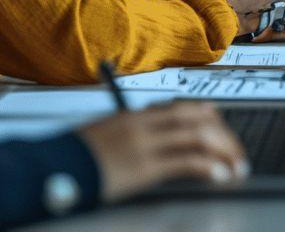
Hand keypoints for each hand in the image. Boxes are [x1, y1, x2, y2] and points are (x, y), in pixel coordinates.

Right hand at [78, 101, 247, 201]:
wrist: (48, 168)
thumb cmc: (71, 156)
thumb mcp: (102, 135)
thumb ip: (128, 134)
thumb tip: (149, 141)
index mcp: (134, 115)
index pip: (181, 108)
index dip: (206, 115)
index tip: (219, 124)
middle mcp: (143, 124)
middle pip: (197, 120)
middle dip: (224, 135)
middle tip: (236, 151)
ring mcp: (145, 144)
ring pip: (199, 138)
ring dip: (225, 152)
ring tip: (237, 166)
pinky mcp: (144, 167)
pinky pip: (187, 163)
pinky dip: (210, 168)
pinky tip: (220, 176)